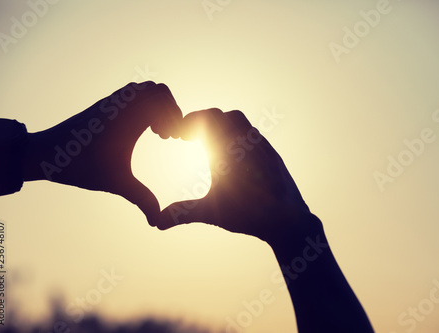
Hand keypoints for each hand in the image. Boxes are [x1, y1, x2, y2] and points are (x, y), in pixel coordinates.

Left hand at [23, 82, 181, 225]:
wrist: (45, 153)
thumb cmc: (80, 167)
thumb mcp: (116, 183)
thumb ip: (141, 199)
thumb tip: (157, 221)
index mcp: (127, 117)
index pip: (162, 98)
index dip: (176, 116)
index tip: (174, 139)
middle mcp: (120, 105)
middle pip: (158, 90)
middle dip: (170, 110)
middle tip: (168, 135)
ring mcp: (112, 103)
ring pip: (144, 90)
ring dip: (157, 107)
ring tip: (157, 133)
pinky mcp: (105, 107)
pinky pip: (132, 95)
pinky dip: (143, 107)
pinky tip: (140, 131)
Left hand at [157, 109, 373, 331]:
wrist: (282, 223)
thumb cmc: (247, 215)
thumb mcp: (210, 211)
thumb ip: (185, 211)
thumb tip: (156, 223)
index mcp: (223, 152)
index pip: (205, 121)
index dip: (187, 122)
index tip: (173, 137)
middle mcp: (240, 146)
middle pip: (218, 114)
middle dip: (197, 120)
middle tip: (180, 136)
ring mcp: (257, 148)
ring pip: (235, 118)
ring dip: (218, 125)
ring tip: (201, 143)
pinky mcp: (271, 155)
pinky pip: (253, 136)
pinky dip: (238, 140)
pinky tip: (225, 157)